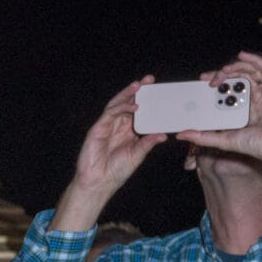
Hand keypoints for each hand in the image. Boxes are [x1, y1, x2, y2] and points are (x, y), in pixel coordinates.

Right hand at [50, 76, 164, 231]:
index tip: (159, 90)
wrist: (99, 182)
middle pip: (127, 103)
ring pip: (117, 104)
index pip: (138, 110)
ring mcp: (107, 126)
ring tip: (139, 85)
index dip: (146, 99)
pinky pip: (109, 114)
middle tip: (150, 80)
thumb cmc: (116, 171)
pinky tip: (132, 106)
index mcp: (128, 131)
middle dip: (137, 91)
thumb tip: (163, 135)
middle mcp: (117, 125)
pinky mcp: (97, 129)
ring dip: (127, 94)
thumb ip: (147, 143)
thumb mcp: (137, 155)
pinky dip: (120, 108)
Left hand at [175, 52, 261, 188]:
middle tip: (206, 78)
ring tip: (222, 70)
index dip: (216, 83)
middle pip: (237, 79)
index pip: (228, 90)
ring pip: (249, 71)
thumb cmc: (254, 145)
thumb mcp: (221, 140)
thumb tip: (180, 135)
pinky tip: (242, 56)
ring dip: (234, 67)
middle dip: (221, 75)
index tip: (202, 82)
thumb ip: (202, 137)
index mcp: (244, 108)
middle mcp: (255, 98)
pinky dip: (254, 60)